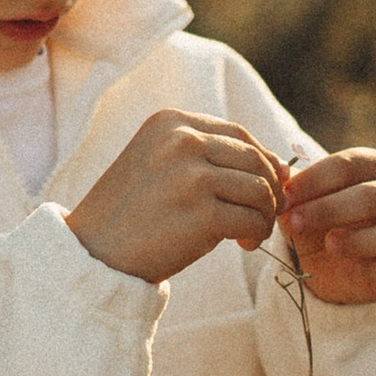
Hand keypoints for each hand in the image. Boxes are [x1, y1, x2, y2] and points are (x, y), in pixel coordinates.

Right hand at [67, 113, 283, 283]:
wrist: (92, 253)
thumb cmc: (131, 213)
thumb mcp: (161, 165)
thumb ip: (211, 157)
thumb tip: (283, 165)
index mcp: (171, 122)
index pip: (238, 134)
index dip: (262, 159)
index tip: (266, 185)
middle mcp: (182, 140)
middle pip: (255, 159)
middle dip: (269, 189)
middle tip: (262, 215)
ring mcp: (192, 176)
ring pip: (260, 189)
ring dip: (264, 214)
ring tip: (251, 232)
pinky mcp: (202, 213)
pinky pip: (252, 220)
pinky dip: (257, 233)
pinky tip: (244, 244)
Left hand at [280, 149, 375, 305]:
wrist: (322, 265)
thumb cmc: (314, 219)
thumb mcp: (297, 201)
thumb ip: (290, 185)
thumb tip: (280, 171)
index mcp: (374, 166)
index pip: (349, 164)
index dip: (316, 179)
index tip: (286, 194)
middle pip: (374, 195)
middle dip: (331, 208)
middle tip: (297, 221)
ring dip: (363, 239)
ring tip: (330, 243)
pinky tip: (354, 270)